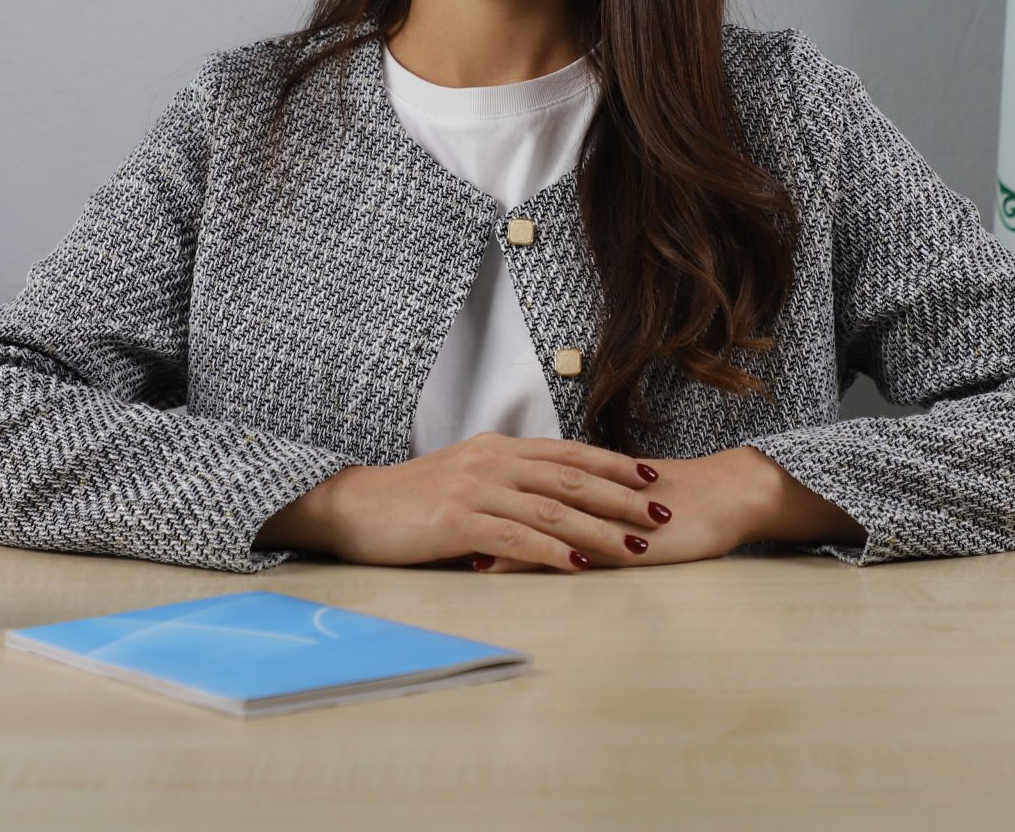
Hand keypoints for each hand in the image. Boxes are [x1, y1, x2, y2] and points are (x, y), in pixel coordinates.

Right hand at [275, 432, 709, 572]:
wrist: (352, 506)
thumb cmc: (409, 501)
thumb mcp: (462, 480)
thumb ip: (504, 485)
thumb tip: (548, 505)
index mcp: (497, 449)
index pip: (568, 453)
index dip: (613, 464)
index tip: (651, 476)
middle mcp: (493, 462)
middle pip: (571, 478)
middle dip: (622, 496)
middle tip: (662, 512)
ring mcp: (476, 489)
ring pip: (553, 509)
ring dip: (599, 529)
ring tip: (636, 546)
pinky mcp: (459, 521)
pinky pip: (516, 537)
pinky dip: (552, 552)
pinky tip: (579, 565)